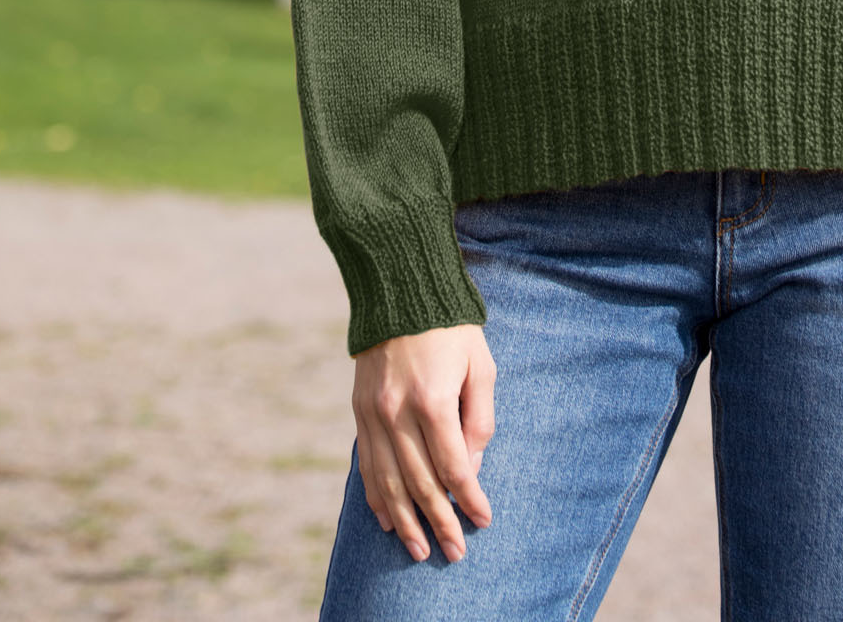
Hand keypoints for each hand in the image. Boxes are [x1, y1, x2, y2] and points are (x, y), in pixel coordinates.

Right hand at [352, 323, 495, 563]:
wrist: (401, 289)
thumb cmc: (451, 328)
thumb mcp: (480, 364)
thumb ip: (479, 419)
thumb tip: (470, 469)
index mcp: (433, 398)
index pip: (453, 466)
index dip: (470, 498)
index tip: (483, 520)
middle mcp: (398, 411)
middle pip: (420, 482)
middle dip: (439, 522)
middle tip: (454, 552)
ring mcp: (373, 413)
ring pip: (388, 481)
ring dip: (405, 521)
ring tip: (419, 550)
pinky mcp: (359, 411)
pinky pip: (367, 464)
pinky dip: (376, 496)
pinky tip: (387, 519)